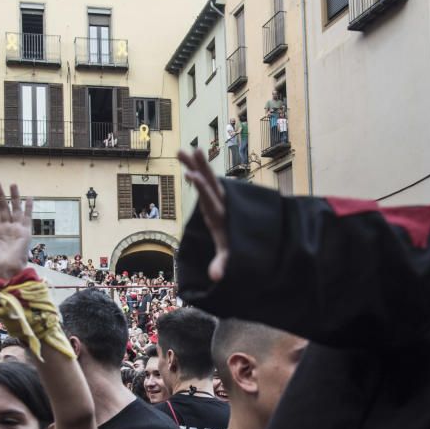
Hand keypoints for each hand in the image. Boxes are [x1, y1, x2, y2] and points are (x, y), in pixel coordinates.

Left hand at [0, 182, 32, 279]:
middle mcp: (5, 228)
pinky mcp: (25, 232)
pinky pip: (27, 217)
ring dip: (14, 197)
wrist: (6, 270)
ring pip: (15, 209)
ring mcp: (15, 229)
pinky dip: (28, 207)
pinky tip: (29, 198)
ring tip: (12, 184)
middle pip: (2, 207)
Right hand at [177, 149, 227, 282]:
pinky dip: (195, 171)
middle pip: (210, 181)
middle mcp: (220, 201)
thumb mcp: (228, 253)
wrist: (248, 231)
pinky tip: (186, 162)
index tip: (192, 175)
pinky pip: (205, 180)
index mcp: (221, 214)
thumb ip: (222, 263)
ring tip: (181, 150)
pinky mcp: (215, 195)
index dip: (202, 188)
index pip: (211, 199)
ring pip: (207, 176)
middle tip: (193, 151)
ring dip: (195, 164)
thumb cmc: (234, 242)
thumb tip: (215, 278)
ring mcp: (218, 196)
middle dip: (201, 167)